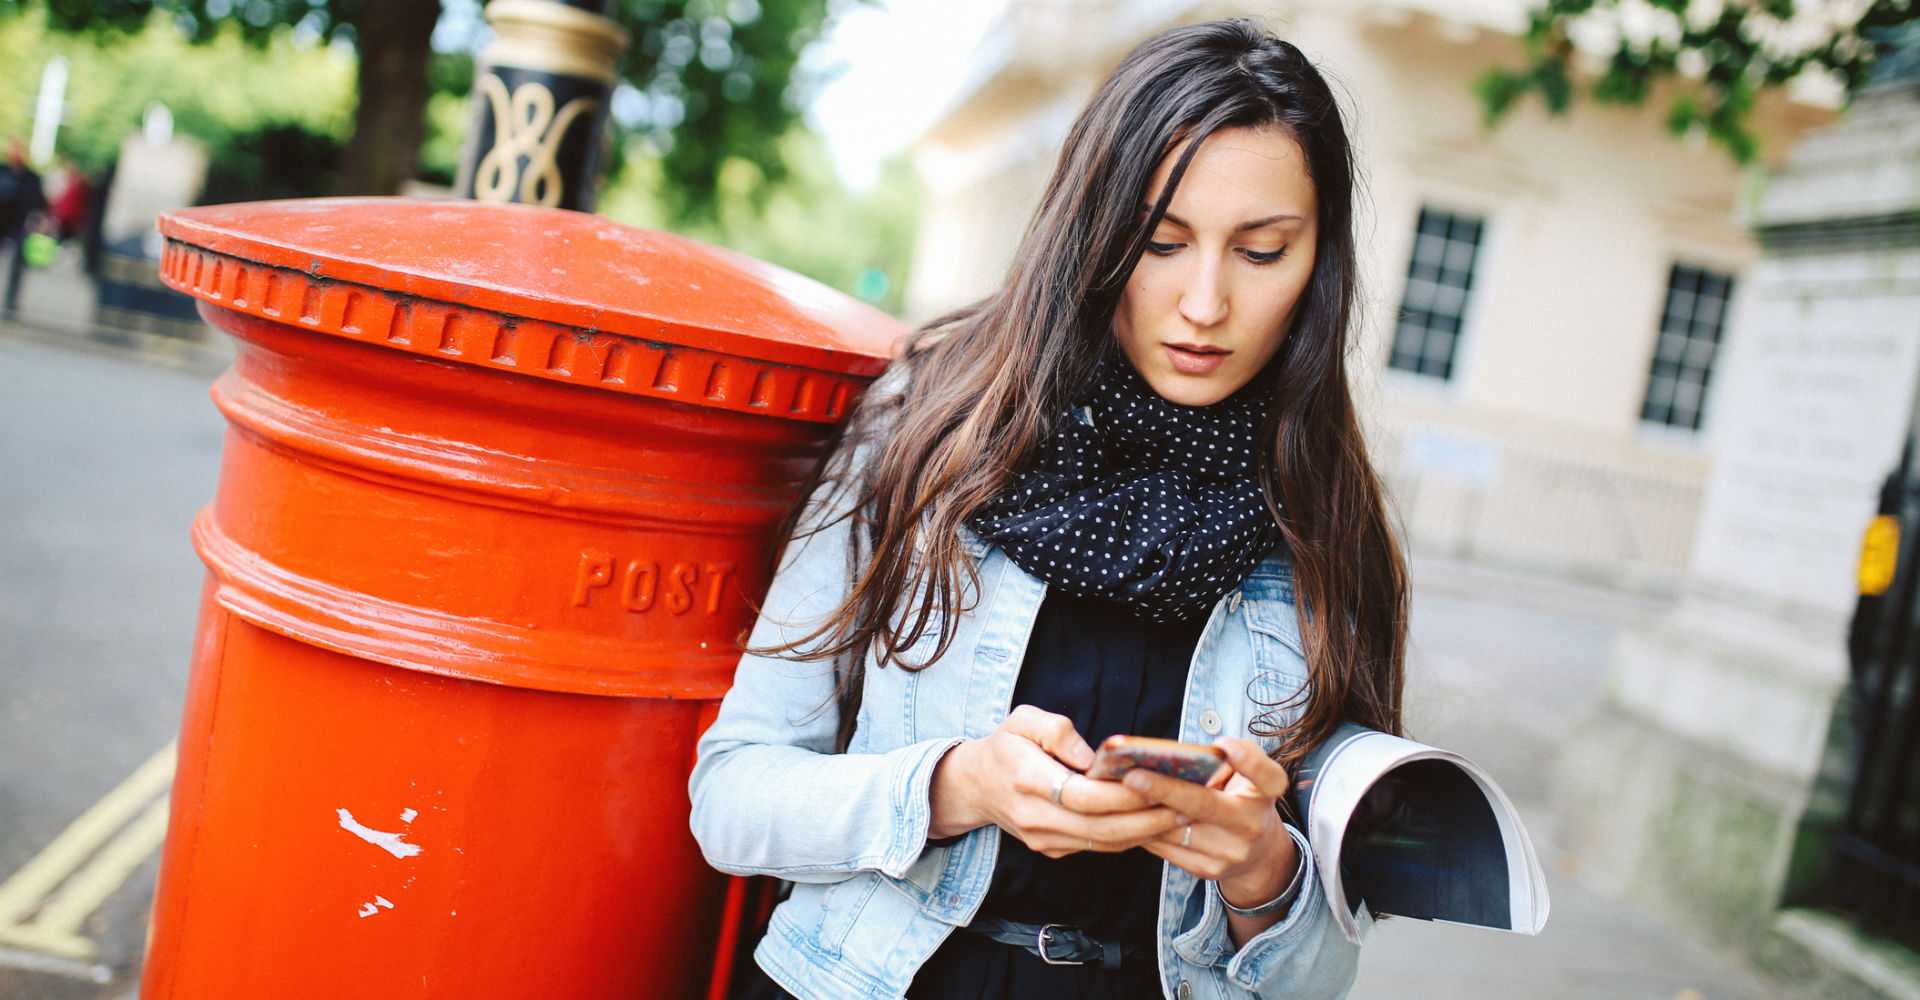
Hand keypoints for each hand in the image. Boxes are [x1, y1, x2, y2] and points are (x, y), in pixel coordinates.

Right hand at [929, 706, 1185, 855]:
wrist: (974, 786)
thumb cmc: (1005, 746)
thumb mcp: (1022, 719)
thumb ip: (1056, 729)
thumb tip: (1092, 755)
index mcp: (1027, 781)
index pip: (1084, 796)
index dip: (1123, 794)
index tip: (1158, 783)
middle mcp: (1035, 817)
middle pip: (1102, 828)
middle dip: (1148, 819)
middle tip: (1187, 804)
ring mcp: (1043, 839)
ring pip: (1104, 844)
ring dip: (1145, 833)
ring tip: (1181, 814)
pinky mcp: (1052, 849)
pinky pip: (1098, 847)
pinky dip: (1129, 837)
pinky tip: (1154, 822)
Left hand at [1124, 738, 1299, 918]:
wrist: (1257, 855)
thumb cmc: (1243, 798)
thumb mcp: (1248, 776)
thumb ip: (1230, 757)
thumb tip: (1180, 753)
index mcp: (1265, 795)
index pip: (1267, 776)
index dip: (1247, 760)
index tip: (1224, 744)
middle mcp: (1250, 826)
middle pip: (1205, 805)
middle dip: (1166, 790)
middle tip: (1132, 776)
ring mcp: (1228, 852)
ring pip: (1175, 828)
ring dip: (1144, 809)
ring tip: (1116, 790)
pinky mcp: (1206, 869)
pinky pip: (1166, 846)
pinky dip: (1144, 827)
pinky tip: (1126, 812)